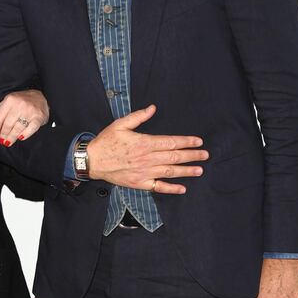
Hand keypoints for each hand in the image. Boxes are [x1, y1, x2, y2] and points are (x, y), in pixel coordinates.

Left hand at [0, 89, 49, 145]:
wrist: (41, 97)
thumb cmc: (21, 101)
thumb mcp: (7, 103)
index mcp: (9, 100)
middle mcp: (19, 104)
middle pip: (7, 124)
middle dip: (3, 135)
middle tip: (1, 141)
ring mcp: (30, 111)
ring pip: (18, 128)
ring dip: (12, 137)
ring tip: (8, 142)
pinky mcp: (39, 117)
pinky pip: (31, 129)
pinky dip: (25, 135)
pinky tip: (20, 138)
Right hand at [86, 104, 207, 193]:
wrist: (92, 161)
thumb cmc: (106, 142)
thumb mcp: (120, 124)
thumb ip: (138, 117)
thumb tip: (153, 108)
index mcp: (143, 143)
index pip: (170, 142)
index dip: (186, 141)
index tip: (198, 141)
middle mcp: (146, 158)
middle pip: (174, 157)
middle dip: (191, 155)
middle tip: (205, 155)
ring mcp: (144, 172)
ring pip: (170, 171)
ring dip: (186, 171)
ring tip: (199, 170)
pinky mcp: (140, 183)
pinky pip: (158, 187)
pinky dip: (171, 188)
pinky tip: (182, 188)